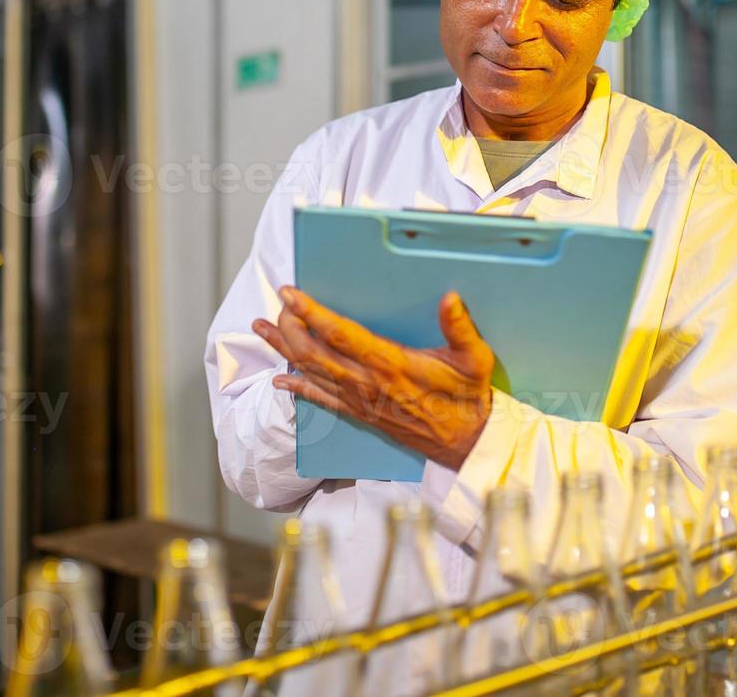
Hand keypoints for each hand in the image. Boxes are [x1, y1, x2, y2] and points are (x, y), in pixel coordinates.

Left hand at [252, 286, 494, 470]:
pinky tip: (278, 379)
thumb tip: (450, 297)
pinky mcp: (360, 413)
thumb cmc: (467, 397)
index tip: (289, 293)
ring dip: (282, 350)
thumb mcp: (475, 359)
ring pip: (310, 373)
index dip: (311, 313)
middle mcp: (367, 382)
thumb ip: (461, 328)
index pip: (340, 334)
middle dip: (288, 327)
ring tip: (261, 328)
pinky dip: (296, 387)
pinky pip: (320, 399)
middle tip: (278, 305)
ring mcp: (359, 400)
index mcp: (390, 363)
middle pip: (313, 352)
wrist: (464, 442)